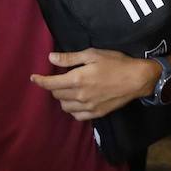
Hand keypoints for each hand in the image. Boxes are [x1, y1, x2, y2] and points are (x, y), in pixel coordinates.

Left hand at [30, 49, 154, 120]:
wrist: (137, 79)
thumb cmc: (115, 62)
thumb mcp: (92, 54)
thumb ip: (70, 58)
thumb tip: (50, 58)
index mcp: (77, 79)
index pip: (50, 84)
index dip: (40, 81)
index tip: (33, 78)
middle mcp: (80, 96)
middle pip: (56, 95)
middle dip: (54, 86)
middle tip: (59, 78)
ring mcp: (88, 107)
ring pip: (65, 106)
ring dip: (62, 98)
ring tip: (68, 89)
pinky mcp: (97, 114)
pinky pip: (77, 115)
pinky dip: (73, 109)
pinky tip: (77, 101)